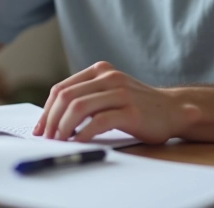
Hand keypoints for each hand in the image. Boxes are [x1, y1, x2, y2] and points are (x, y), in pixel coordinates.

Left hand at [33, 61, 199, 144]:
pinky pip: (98, 121)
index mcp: (99, 71)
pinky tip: (78, 142)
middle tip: (45, 137)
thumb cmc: (137, 105)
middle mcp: (108, 77)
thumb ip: (86, 97)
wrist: (173, 109)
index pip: (62, 88)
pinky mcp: (131, 111)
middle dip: (50, 119)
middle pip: (66, 97)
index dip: (46, 110)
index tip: (40, 128)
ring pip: (78, 107)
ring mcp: (120, 93)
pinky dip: (83, 133)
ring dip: (63, 127)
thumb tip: (52, 118)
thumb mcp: (109, 93)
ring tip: (59, 141)